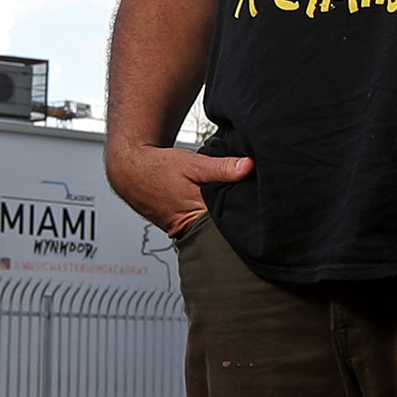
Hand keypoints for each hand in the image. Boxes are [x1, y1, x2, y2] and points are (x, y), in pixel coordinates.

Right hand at [108, 140, 250, 236]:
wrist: (132, 174)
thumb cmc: (159, 169)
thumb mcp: (193, 163)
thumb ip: (222, 167)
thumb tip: (249, 166)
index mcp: (199, 215)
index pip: (235, 221)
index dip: (251, 212)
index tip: (265, 204)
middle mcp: (195, 229)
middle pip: (229, 229)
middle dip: (242, 217)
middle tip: (257, 204)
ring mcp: (190, 232)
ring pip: (219, 229)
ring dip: (230, 219)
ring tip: (242, 206)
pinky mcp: (186, 230)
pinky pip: (209, 227)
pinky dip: (217, 218)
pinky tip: (224, 208)